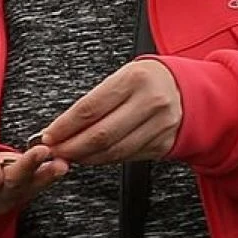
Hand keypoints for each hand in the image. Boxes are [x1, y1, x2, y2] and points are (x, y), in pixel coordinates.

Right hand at [0, 129, 69, 218]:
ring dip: (47, 173)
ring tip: (61, 163)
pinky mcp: (24, 193)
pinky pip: (38, 185)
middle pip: (15, 184)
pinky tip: (62, 164)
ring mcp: (12, 200)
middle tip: (42, 151)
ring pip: (31, 186)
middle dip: (29, 166)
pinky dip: (50, 174)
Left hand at [38, 60, 182, 164]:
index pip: (90, 108)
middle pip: (101, 134)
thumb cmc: (148, 82)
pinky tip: (93, 157)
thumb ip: (96, 101)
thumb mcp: (123, 77)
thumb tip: (62, 127)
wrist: (188, 91)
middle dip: (72, 147)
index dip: (65, 126)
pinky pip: (128, 157)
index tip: (49, 135)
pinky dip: (105, 160)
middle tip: (55, 152)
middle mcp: (151, 102)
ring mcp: (160, 126)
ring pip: (114, 150)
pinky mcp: (164, 144)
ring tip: (71, 156)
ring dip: (87, 157)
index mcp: (135, 79)